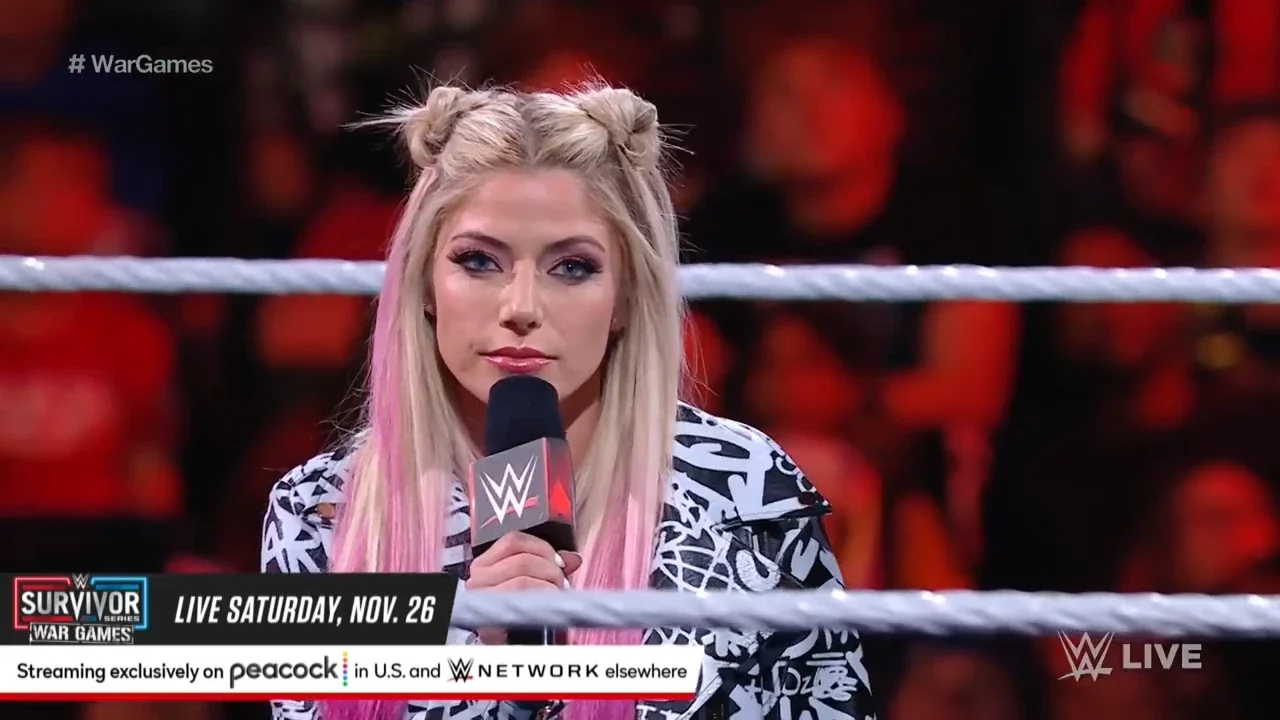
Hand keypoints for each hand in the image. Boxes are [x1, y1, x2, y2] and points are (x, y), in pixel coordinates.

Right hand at [466, 532, 581, 644]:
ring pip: (523, 572)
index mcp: (485, 565)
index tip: (559, 562)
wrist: (506, 652)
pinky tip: (549, 603)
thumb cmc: (518, 620)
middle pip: (522, 557)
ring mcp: (481, 597)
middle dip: (550, 568)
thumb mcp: (531, 587)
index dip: (542, 547)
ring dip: (549, 582)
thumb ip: (549, 568)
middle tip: (561, 584)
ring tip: (556, 595)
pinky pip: (521, 590)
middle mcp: (477, 578)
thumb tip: (573, 558)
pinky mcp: (488, 614)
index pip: (513, 540)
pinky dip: (543, 593)